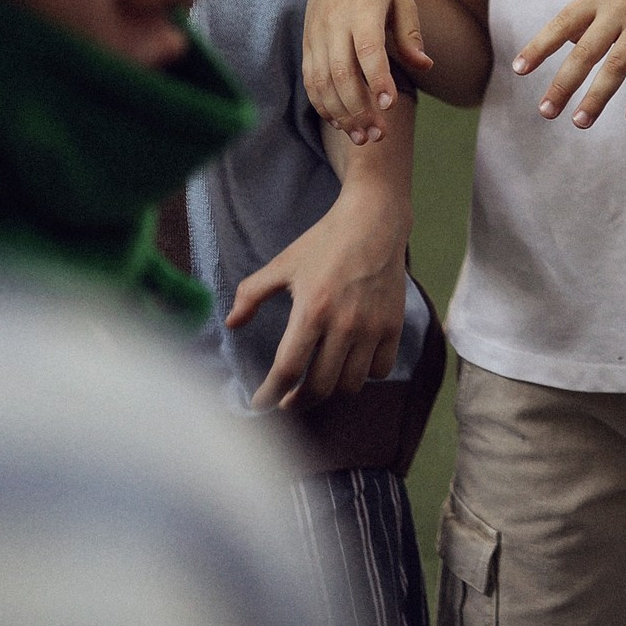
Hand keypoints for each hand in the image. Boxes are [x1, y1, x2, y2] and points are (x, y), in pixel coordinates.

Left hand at [226, 184, 409, 409]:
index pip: (287, 370)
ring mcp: (372, 328)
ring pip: (350, 385)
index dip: (270, 394)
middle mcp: (343, 325)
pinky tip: (350, 366)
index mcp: (311, 311)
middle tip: (286, 401)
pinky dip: (364, 375)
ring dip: (330, 391)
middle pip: (319, 387)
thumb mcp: (283, 264)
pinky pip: (380, 369)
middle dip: (297, 402)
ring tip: (317, 384)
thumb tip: (231, 323)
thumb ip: (251, 294)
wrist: (374, 221)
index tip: (260, 404)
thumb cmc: (324, 241)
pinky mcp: (393, 325)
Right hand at [302, 0, 430, 143]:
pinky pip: (310, 78)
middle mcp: (334, 23)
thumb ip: (410, 35)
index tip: (390, 105)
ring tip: (361, 137)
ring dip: (341, 114)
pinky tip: (340, 122)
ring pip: (322, 81)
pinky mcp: (307, 42)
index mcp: (362, 9)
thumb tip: (425, 67)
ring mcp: (317, 34)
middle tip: (379, 136)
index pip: (368, 49)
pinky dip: (322, 103)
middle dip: (359, 109)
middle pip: (342, 73)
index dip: (377, 79)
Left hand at [513, 0, 625, 127]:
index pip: (563, 23)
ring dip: (597, 96)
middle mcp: (620, 8)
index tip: (518, 69)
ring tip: (580, 121)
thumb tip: (568, 42)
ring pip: (617, 65)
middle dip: (563, 83)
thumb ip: (594, 12)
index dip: (540, 47)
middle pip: (586, 51)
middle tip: (545, 111)